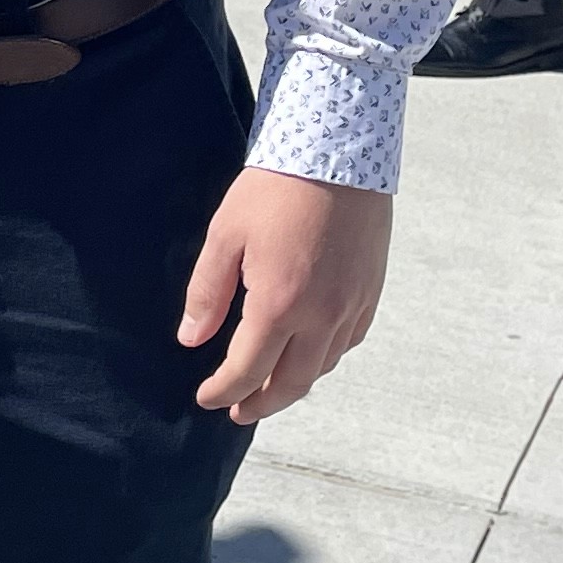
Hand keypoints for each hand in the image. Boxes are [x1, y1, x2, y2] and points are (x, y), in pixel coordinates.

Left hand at [180, 167, 392, 423]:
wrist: (339, 151)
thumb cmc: (275, 188)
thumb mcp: (225, 235)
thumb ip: (207, 293)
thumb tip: (191, 338)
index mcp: (280, 305)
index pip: (247, 371)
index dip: (223, 391)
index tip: (205, 398)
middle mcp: (322, 315)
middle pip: (292, 383)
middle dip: (261, 404)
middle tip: (238, 412)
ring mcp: (352, 305)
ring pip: (323, 366)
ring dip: (295, 384)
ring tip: (271, 387)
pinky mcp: (371, 290)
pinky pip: (349, 341)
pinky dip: (326, 357)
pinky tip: (312, 353)